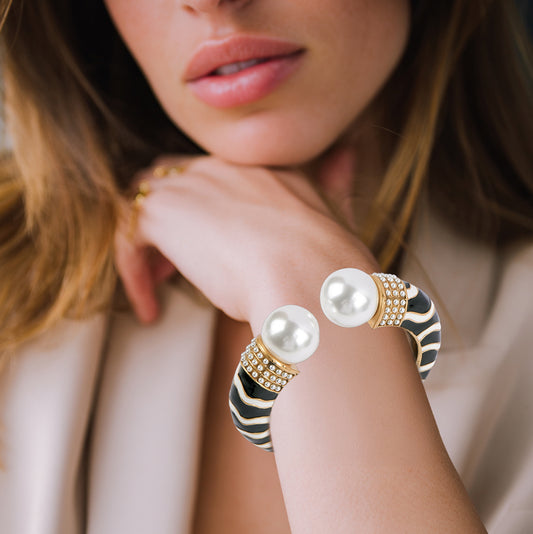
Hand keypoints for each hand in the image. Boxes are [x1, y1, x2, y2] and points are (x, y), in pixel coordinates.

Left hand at [115, 149, 377, 329]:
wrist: (310, 276)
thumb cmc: (329, 262)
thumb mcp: (338, 214)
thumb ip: (336, 181)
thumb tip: (349, 153)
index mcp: (262, 166)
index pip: (215, 174)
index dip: (206, 210)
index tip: (212, 248)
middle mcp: (224, 165)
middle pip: (175, 180)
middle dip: (172, 220)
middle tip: (175, 266)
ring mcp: (192, 183)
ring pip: (146, 202)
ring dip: (148, 242)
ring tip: (158, 283)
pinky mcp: (163, 212)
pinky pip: (127, 233)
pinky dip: (132, 269)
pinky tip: (149, 306)